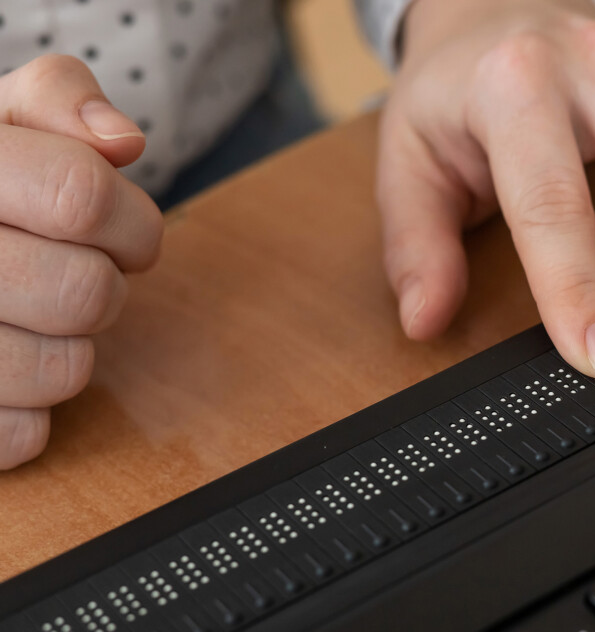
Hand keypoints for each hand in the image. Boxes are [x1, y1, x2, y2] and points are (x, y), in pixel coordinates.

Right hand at [0, 56, 162, 468]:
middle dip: (107, 285)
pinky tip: (1, 367)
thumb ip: (59, 99)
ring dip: (73, 349)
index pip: (82, 196)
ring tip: (33, 320)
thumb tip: (121, 141)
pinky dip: (30, 412)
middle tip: (77, 274)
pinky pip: (20, 437)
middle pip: (86, 292)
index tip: (125, 233)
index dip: (134, 221)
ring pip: (64, 371)